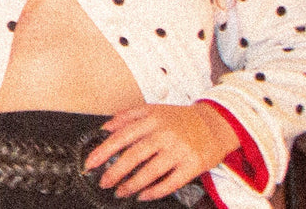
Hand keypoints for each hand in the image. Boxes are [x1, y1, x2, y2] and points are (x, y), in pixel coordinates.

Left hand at [84, 103, 238, 201]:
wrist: (215, 123)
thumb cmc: (180, 119)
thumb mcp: (153, 109)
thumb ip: (127, 116)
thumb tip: (105, 127)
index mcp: (152, 119)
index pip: (122, 136)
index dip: (104, 150)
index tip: (90, 162)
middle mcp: (164, 134)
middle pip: (134, 155)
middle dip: (115, 171)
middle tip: (103, 182)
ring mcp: (179, 150)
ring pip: (151, 171)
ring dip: (132, 184)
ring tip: (120, 191)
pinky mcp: (193, 165)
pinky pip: (171, 182)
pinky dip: (155, 191)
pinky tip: (143, 195)